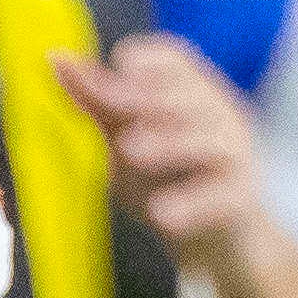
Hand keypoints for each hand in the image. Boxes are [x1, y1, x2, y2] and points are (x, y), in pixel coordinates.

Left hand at [55, 36, 272, 261]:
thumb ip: (98, 102)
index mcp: (190, 91)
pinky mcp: (242, 198)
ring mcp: (235, 154)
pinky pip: (221, 195)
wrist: (218, 240)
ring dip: (169, 144)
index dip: (143, 62)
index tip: (110, 73)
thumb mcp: (127, 139)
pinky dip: (192, 202)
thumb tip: (55, 58)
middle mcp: (218, 114)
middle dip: (148, 99)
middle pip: (190, 94)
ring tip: (131, 152)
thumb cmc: (168, 179)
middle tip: (109, 107)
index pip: (172, 59)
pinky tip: (162, 215)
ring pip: (209, 139)